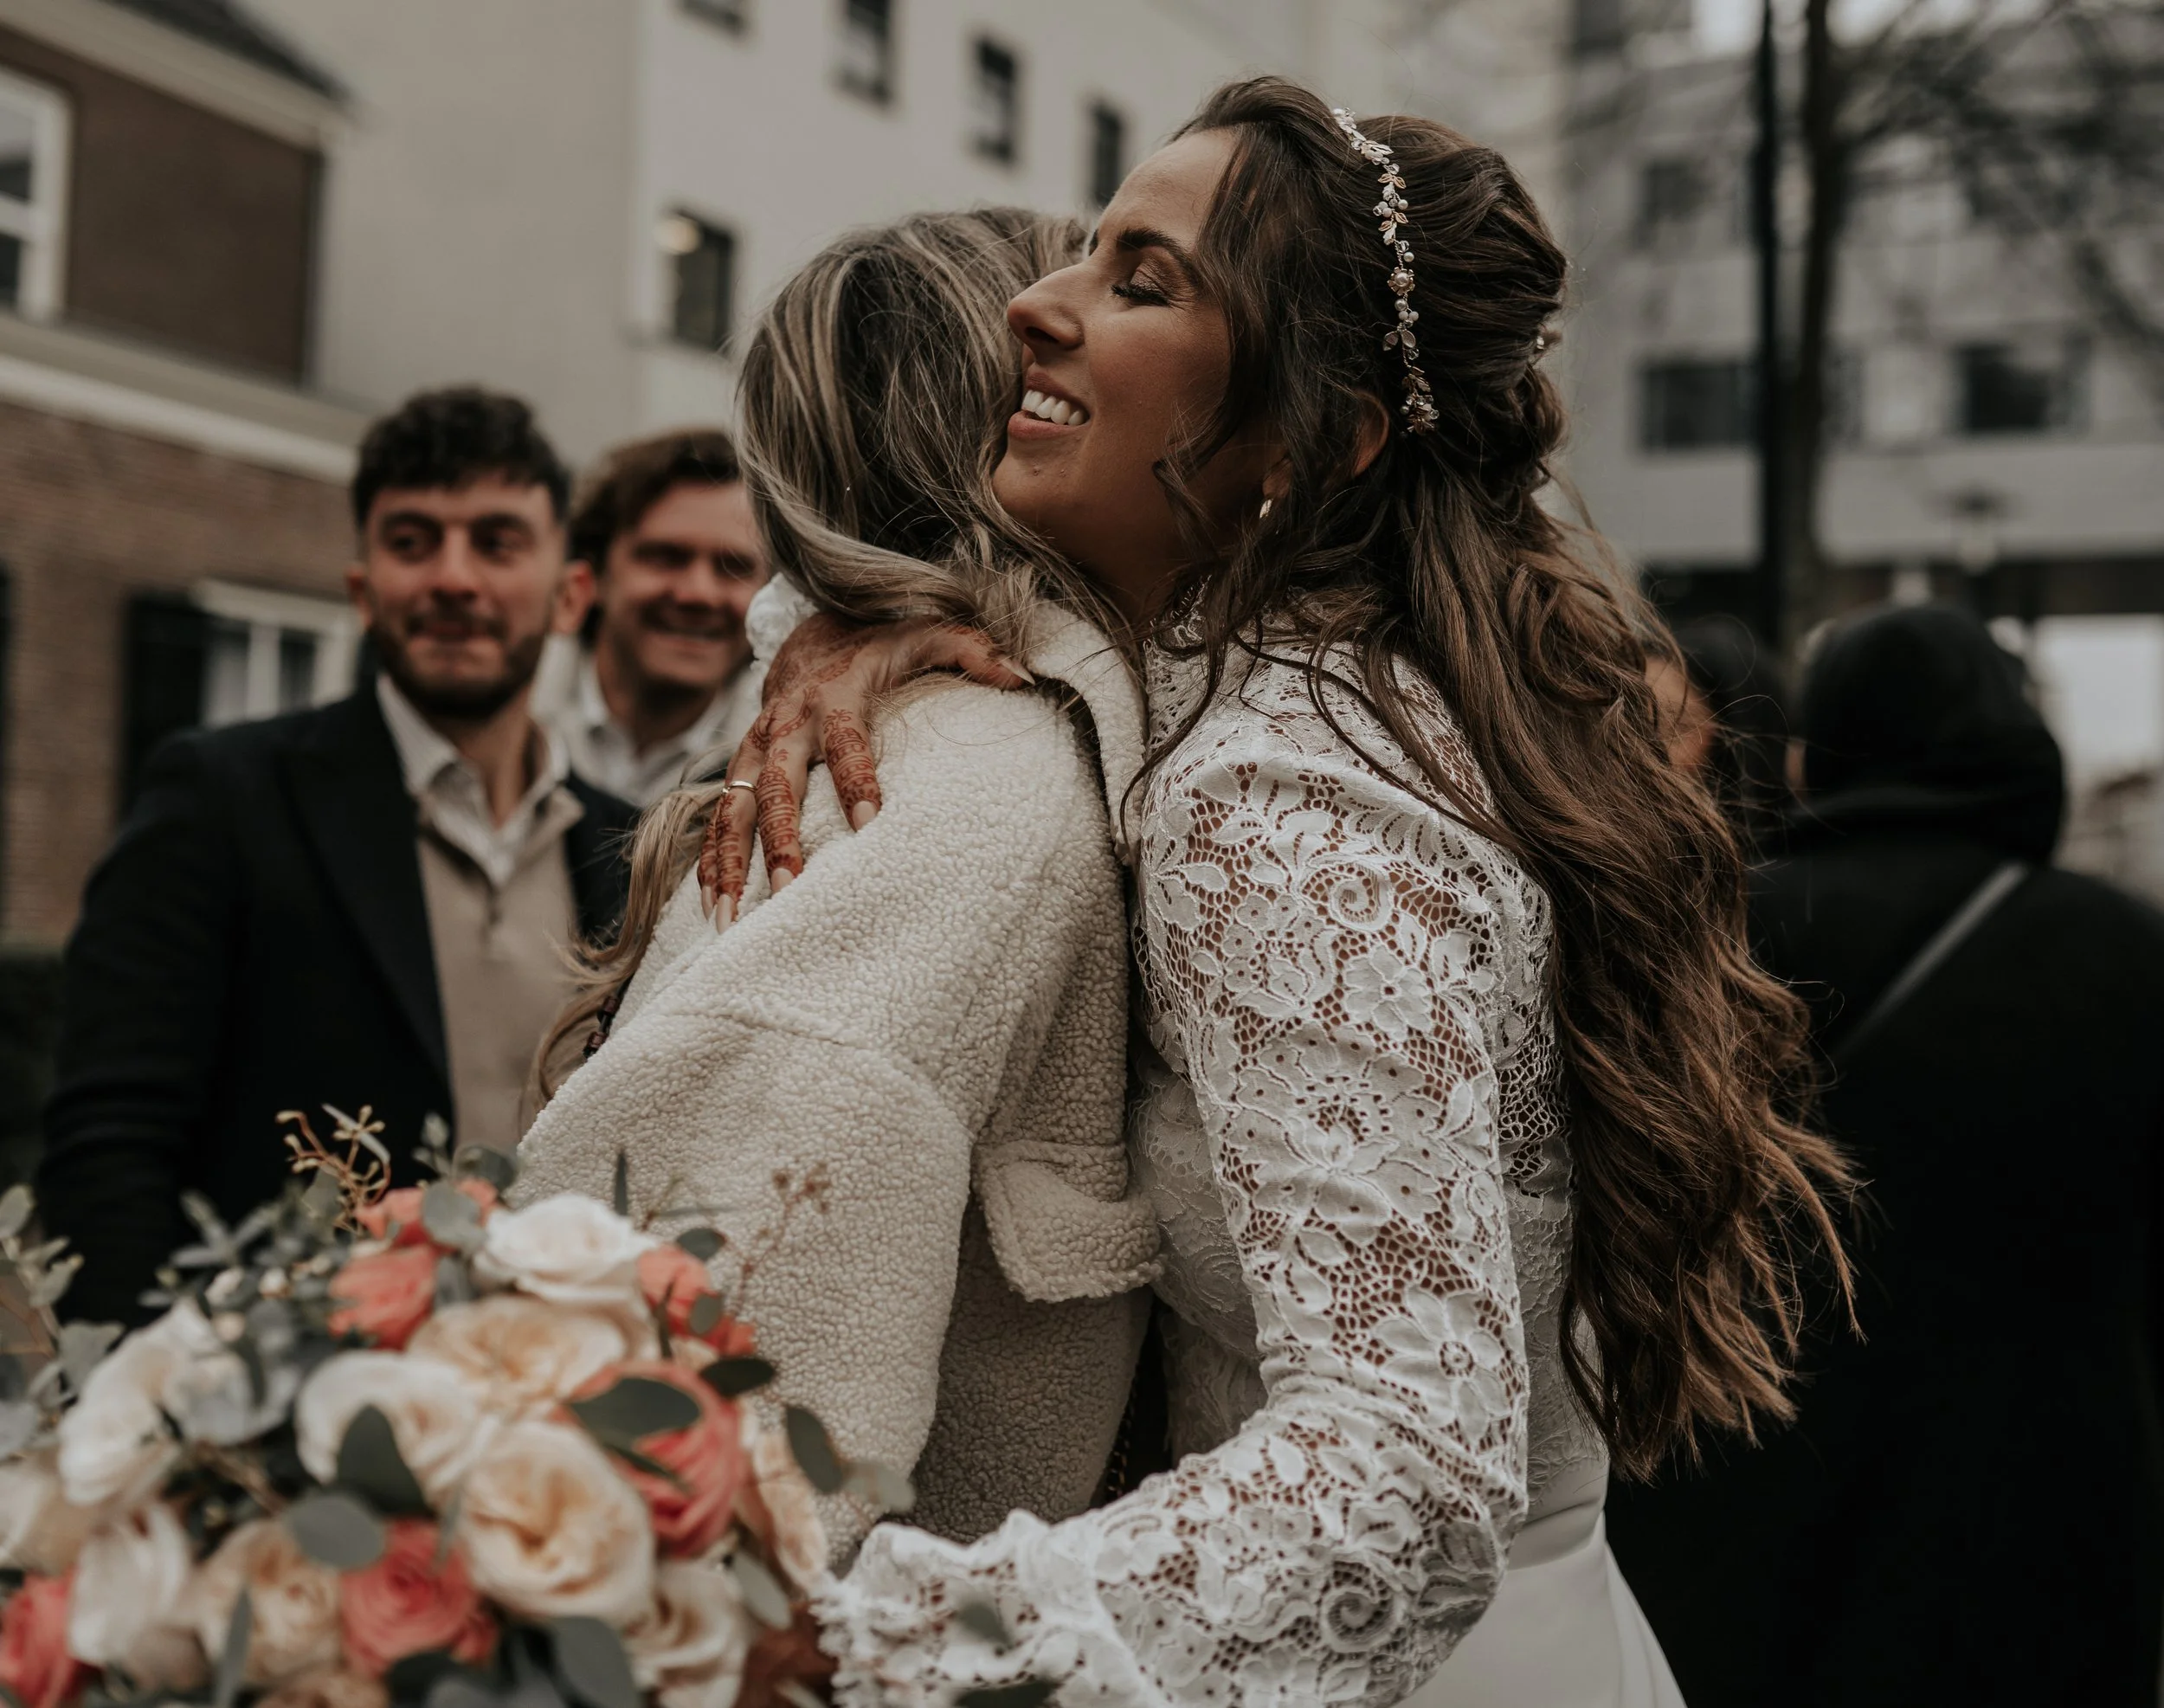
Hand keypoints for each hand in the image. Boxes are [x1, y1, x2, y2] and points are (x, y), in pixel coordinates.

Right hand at [697, 613, 1030, 918]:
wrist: (813, 640)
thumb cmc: (881, 648)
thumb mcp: (927, 634)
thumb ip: (972, 650)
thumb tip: (1021, 676)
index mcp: (835, 696)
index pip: (846, 742)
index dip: (855, 779)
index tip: (868, 824)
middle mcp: (786, 724)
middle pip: (776, 785)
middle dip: (780, 838)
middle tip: (792, 889)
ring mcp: (754, 749)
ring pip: (733, 809)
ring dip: (731, 864)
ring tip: (731, 917)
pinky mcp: (737, 770)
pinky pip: (718, 821)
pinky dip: (711, 864)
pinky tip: (714, 909)